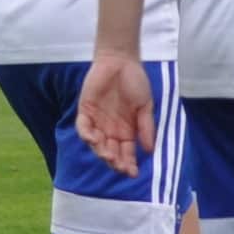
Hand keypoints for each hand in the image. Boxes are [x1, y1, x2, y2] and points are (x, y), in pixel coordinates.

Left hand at [75, 50, 157, 173]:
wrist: (120, 61)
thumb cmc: (135, 82)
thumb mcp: (145, 105)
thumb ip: (146, 126)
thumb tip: (150, 150)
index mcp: (126, 131)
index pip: (126, 153)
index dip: (129, 164)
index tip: (133, 173)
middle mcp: (111, 130)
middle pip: (111, 152)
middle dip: (115, 162)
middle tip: (120, 167)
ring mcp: (97, 122)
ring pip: (96, 144)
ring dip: (101, 152)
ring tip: (108, 156)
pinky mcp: (85, 111)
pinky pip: (83, 127)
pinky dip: (86, 135)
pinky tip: (93, 139)